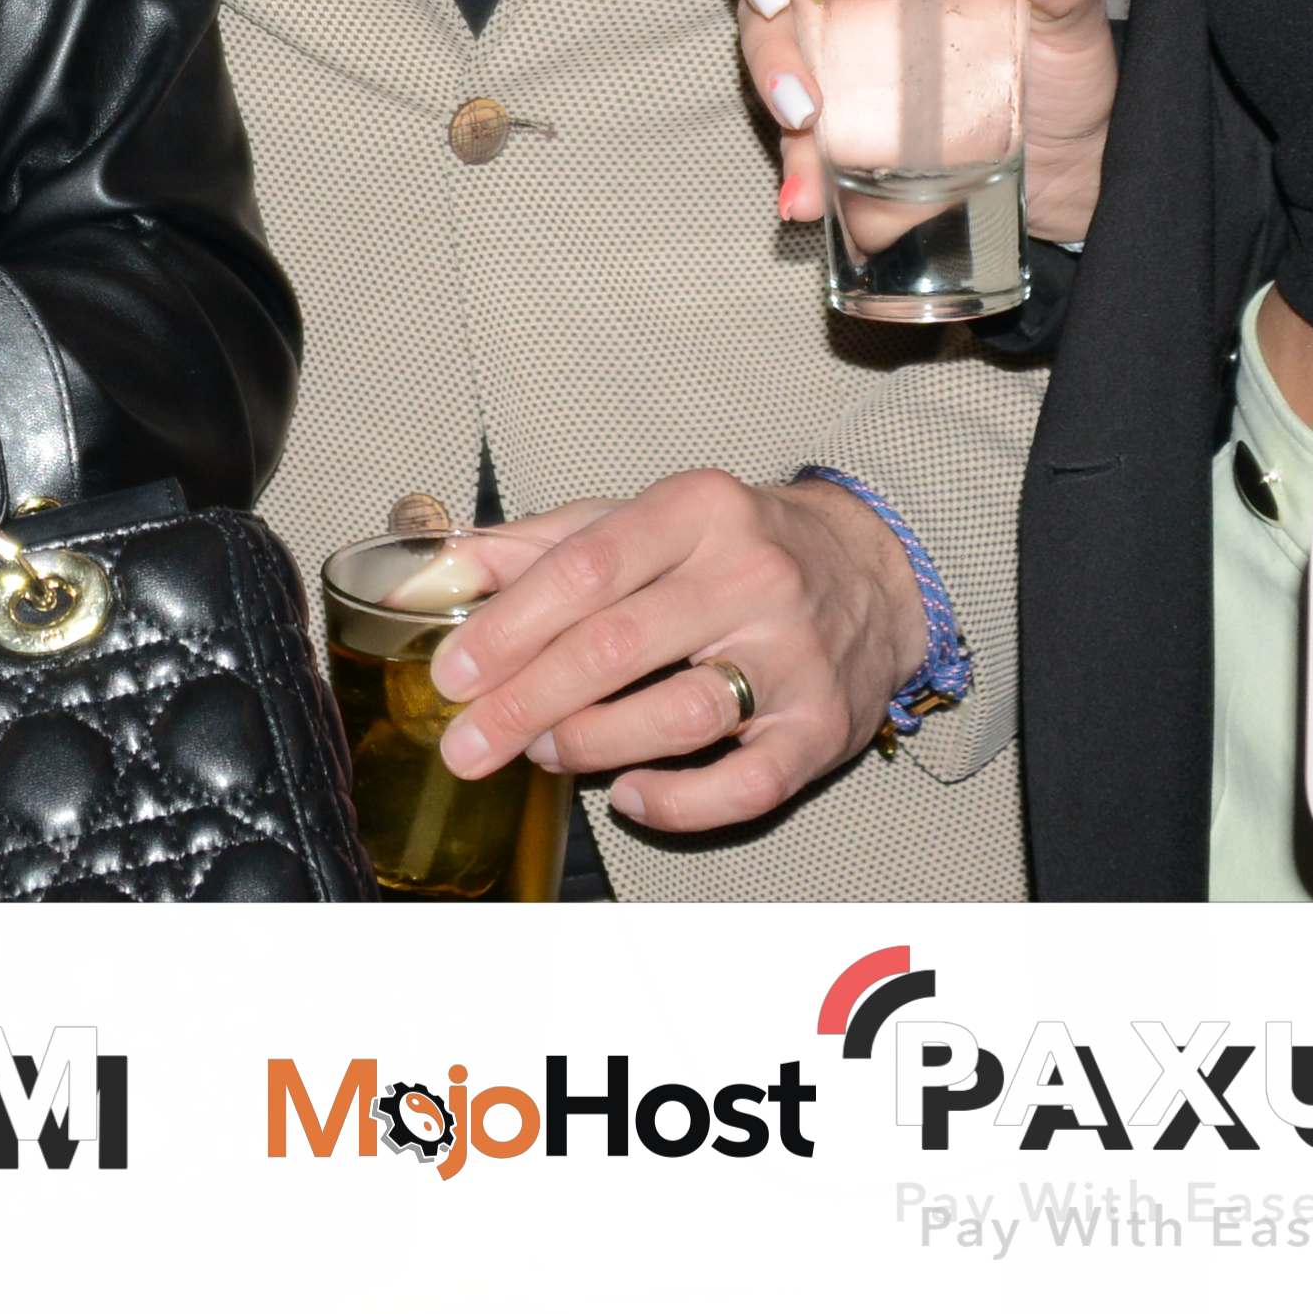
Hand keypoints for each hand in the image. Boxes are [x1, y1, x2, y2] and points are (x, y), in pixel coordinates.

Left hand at [417, 467, 926, 835]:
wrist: (873, 574)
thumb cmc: (729, 548)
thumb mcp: (640, 520)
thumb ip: (541, 546)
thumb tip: (439, 573)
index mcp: (697, 510)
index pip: (587, 567)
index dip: (510, 625)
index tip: (454, 674)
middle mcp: (753, 575)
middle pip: (618, 646)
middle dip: (527, 703)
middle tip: (468, 745)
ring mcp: (795, 655)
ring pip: (679, 716)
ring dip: (592, 744)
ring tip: (546, 751)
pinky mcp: (823, 728)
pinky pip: (745, 786)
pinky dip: (676, 803)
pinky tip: (627, 794)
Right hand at [699, 0, 1113, 239]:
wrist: (1069, 183)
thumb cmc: (1069, 76)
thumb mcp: (1080, 26)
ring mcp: (836, 30)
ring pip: (763, 19)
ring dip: (768, 61)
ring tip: (806, 116)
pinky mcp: (833, 106)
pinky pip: (788, 124)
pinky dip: (791, 160)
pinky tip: (802, 192)